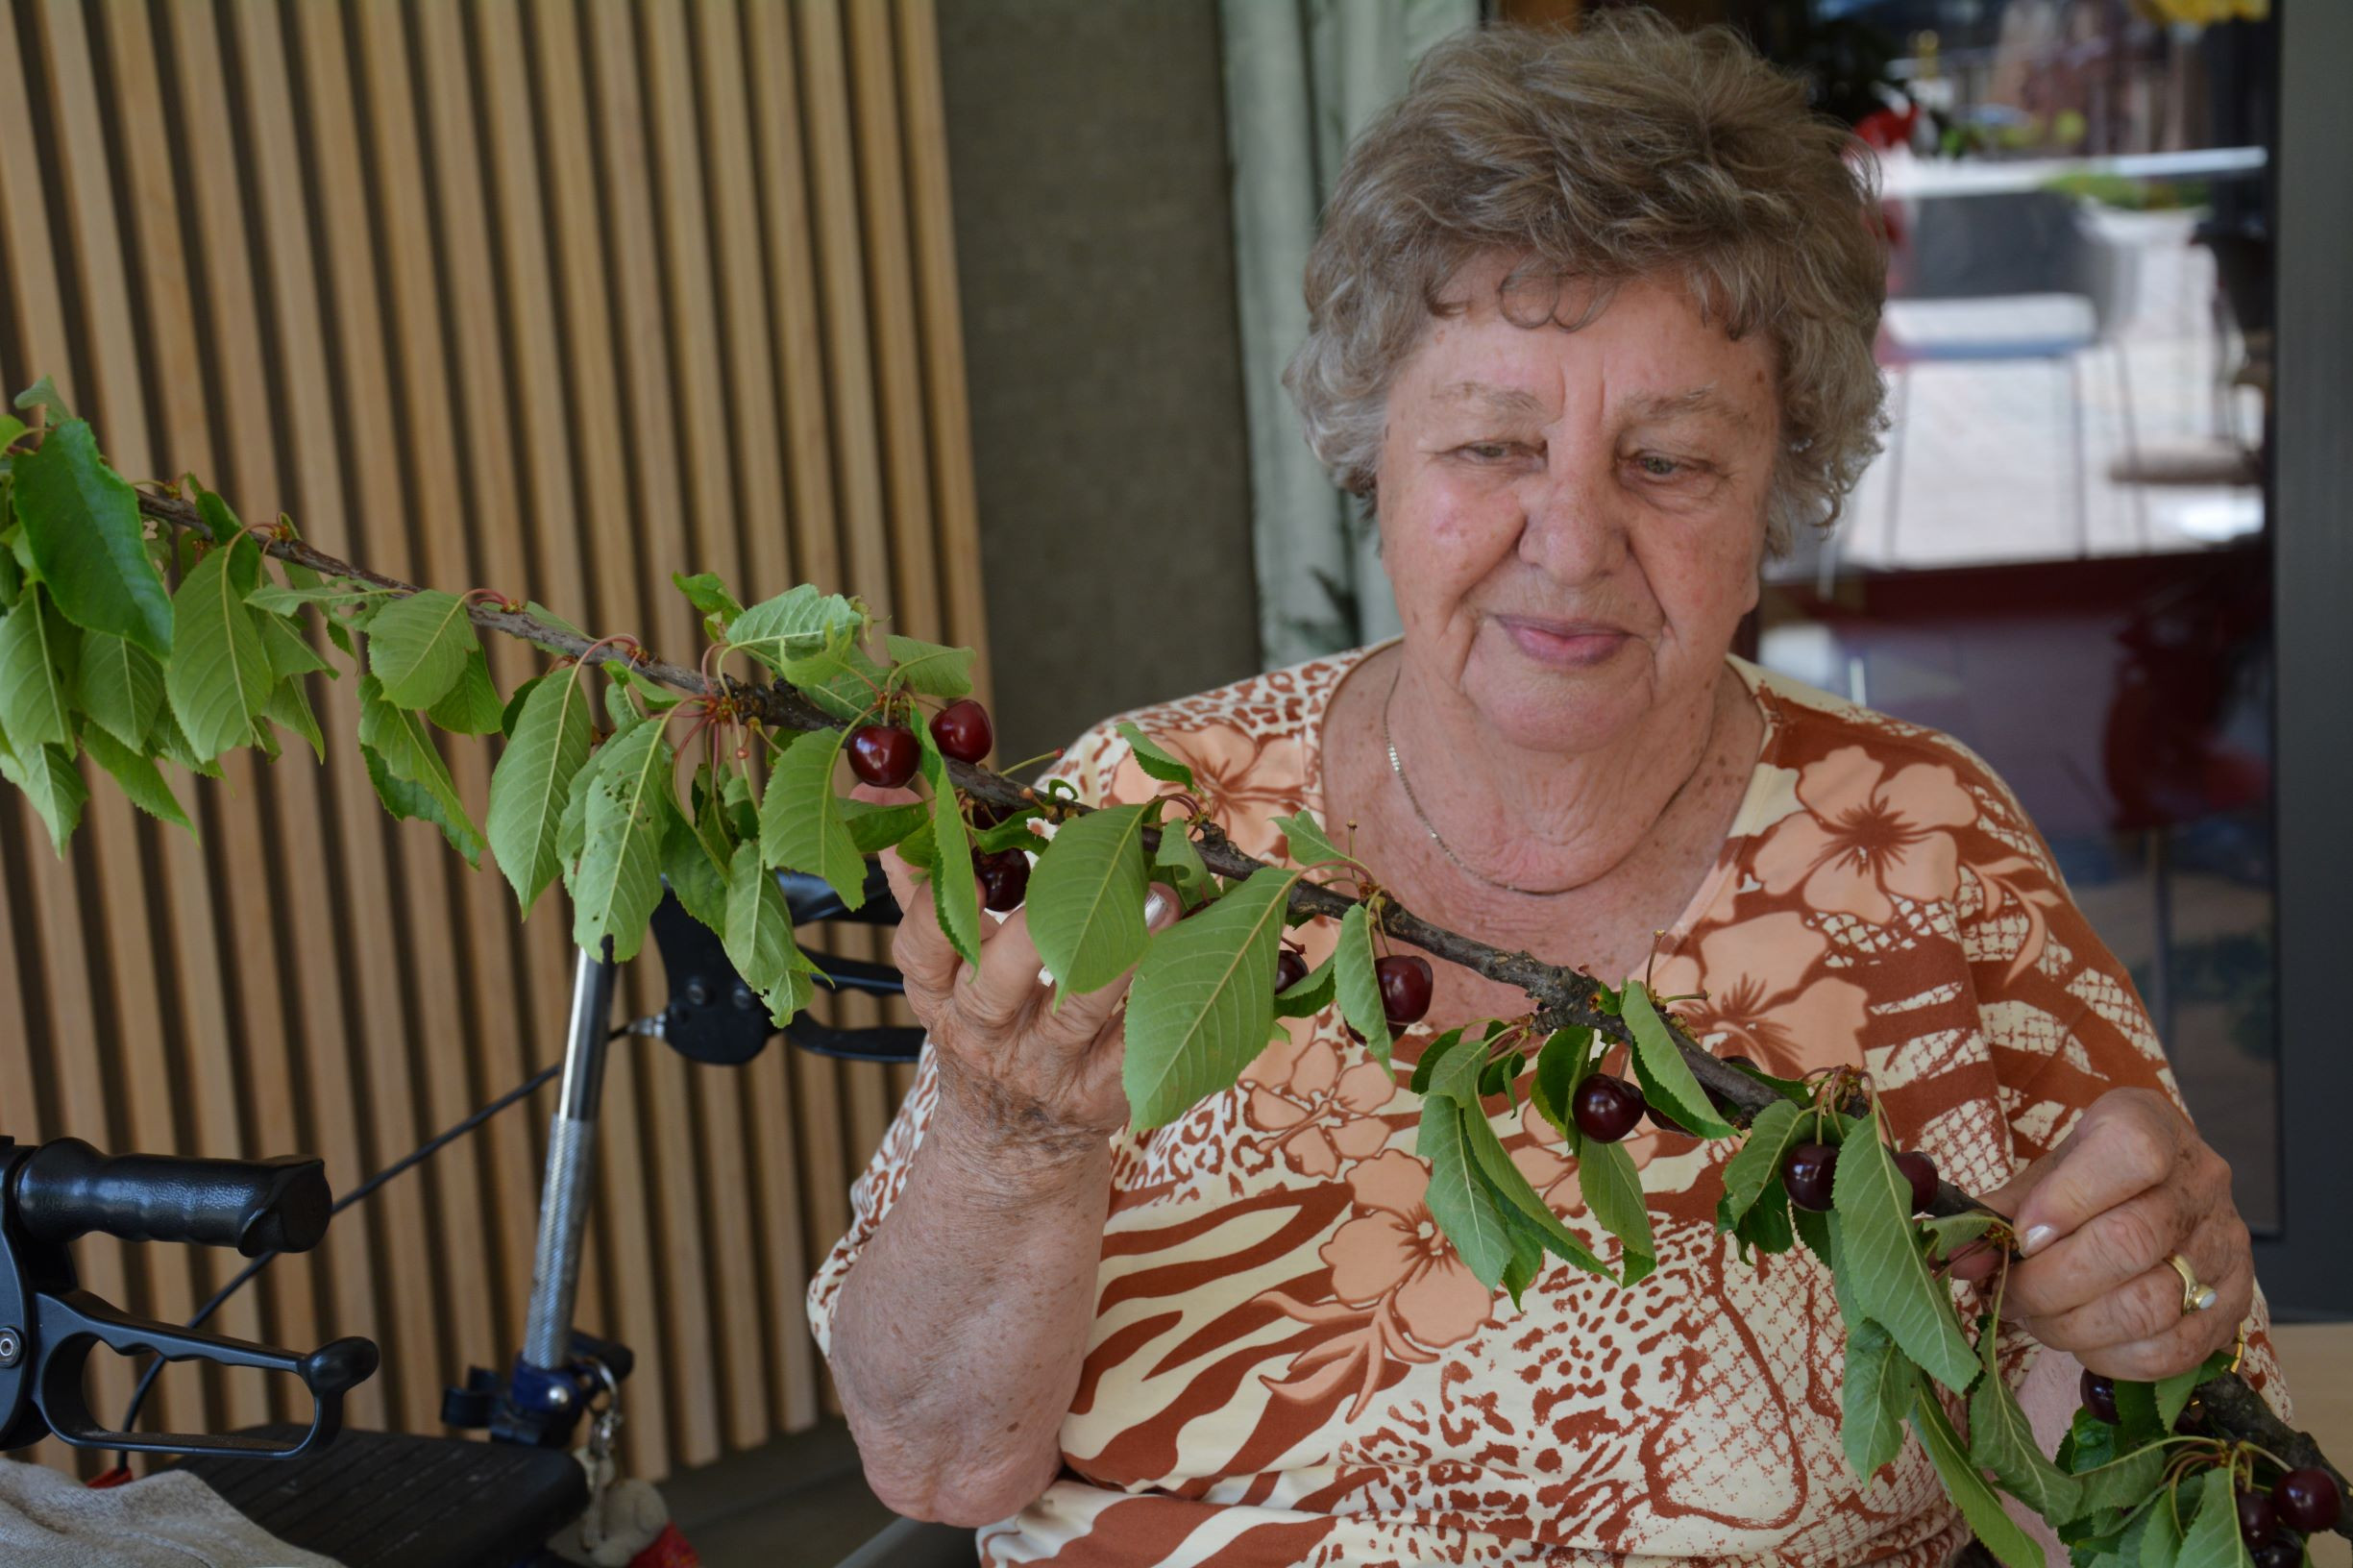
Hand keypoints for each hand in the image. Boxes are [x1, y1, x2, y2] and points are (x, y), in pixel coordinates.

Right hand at [858, 782, 1178, 1150]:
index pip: (924, 949)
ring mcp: (1042, 1068)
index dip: (942, 908)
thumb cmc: (980, 1015)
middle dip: (1041, 930)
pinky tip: (1197, 952)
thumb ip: (919, 876)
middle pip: (999, 984)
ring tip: (1164, 897)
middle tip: (1097, 870)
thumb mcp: (940, 960)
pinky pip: (1134, 1049)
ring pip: (1076, 1012)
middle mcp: (983, 1032)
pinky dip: (1165, 1002)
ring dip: (1122, 953)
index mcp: (937, 990)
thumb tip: (883, 789)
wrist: (1009, 1136)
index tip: (973, 862)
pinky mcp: (1099, 1094)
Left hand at [1972, 1087, 2249, 1379]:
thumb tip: (1957, 1256)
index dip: (2067, 1200)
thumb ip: (2001, 1211)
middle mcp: (2201, 1182)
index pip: (2129, 1154)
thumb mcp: (2045, 1172)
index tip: (2022, 1236)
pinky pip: (2171, 1350)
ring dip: (2073, 1325)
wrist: (2162, 1194)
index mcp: (2150, 1126)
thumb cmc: (2089, 1179)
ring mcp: (2225, 1246)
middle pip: (2128, 1243)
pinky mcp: (2233, 1304)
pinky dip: (2111, 1357)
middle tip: (2011, 1293)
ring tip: (2038, 1318)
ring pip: (2148, 1305)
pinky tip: (2082, 1341)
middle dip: (2049, 1282)